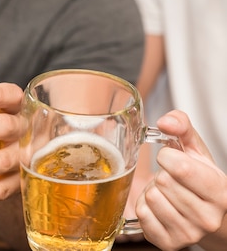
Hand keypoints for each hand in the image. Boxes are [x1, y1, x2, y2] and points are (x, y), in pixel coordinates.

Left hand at [136, 110, 226, 250]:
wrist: (206, 216)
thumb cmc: (199, 179)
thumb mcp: (195, 149)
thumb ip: (181, 127)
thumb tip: (165, 122)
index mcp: (220, 193)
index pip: (181, 167)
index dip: (168, 157)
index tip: (173, 159)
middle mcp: (208, 218)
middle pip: (163, 182)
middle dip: (161, 174)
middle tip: (172, 180)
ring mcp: (189, 234)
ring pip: (150, 197)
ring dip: (153, 190)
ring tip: (167, 193)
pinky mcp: (168, 243)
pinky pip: (142, 214)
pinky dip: (145, 206)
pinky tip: (160, 207)